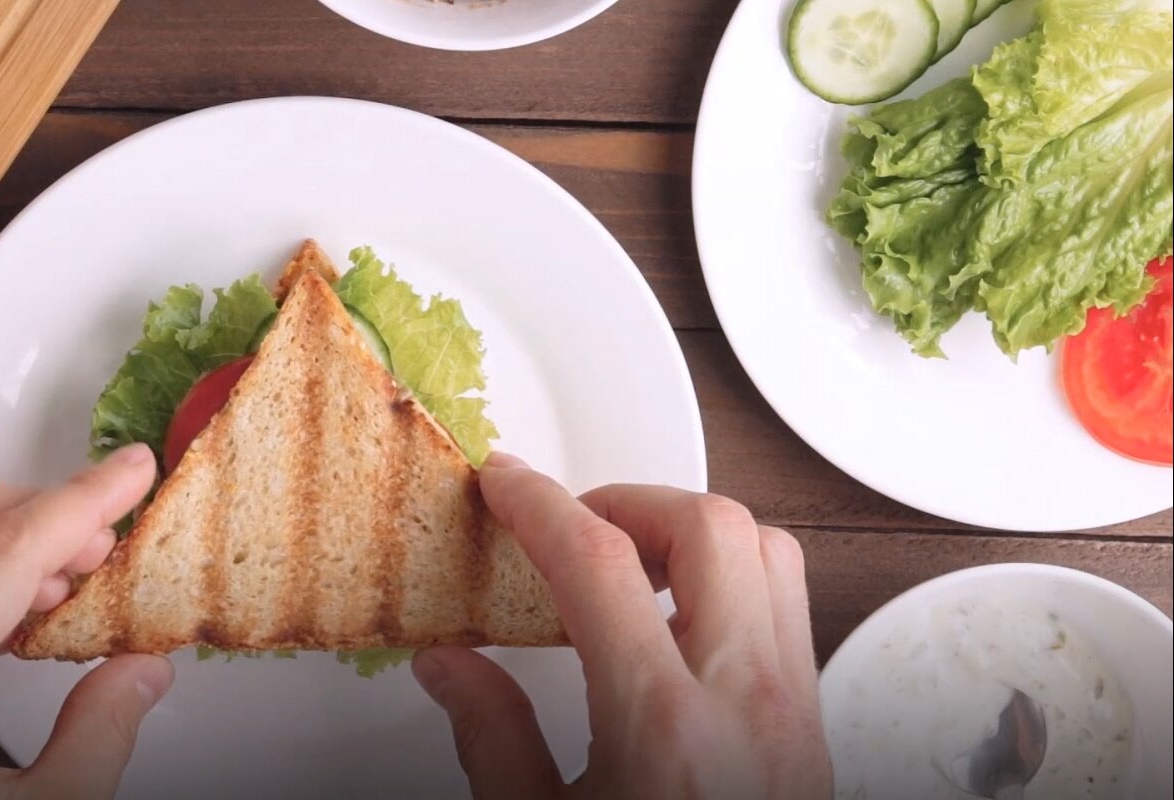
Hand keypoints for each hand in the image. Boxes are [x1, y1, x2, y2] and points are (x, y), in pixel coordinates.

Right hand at [412, 453, 831, 798]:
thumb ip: (492, 741)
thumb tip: (449, 669)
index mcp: (666, 729)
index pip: (600, 563)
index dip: (540, 503)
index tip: (503, 482)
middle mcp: (748, 703)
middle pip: (710, 526)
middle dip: (628, 500)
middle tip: (570, 526)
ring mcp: (795, 712)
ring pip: (770, 552)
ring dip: (691, 532)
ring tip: (627, 563)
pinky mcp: (815, 729)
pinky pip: (788, 606)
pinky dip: (732, 578)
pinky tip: (677, 620)